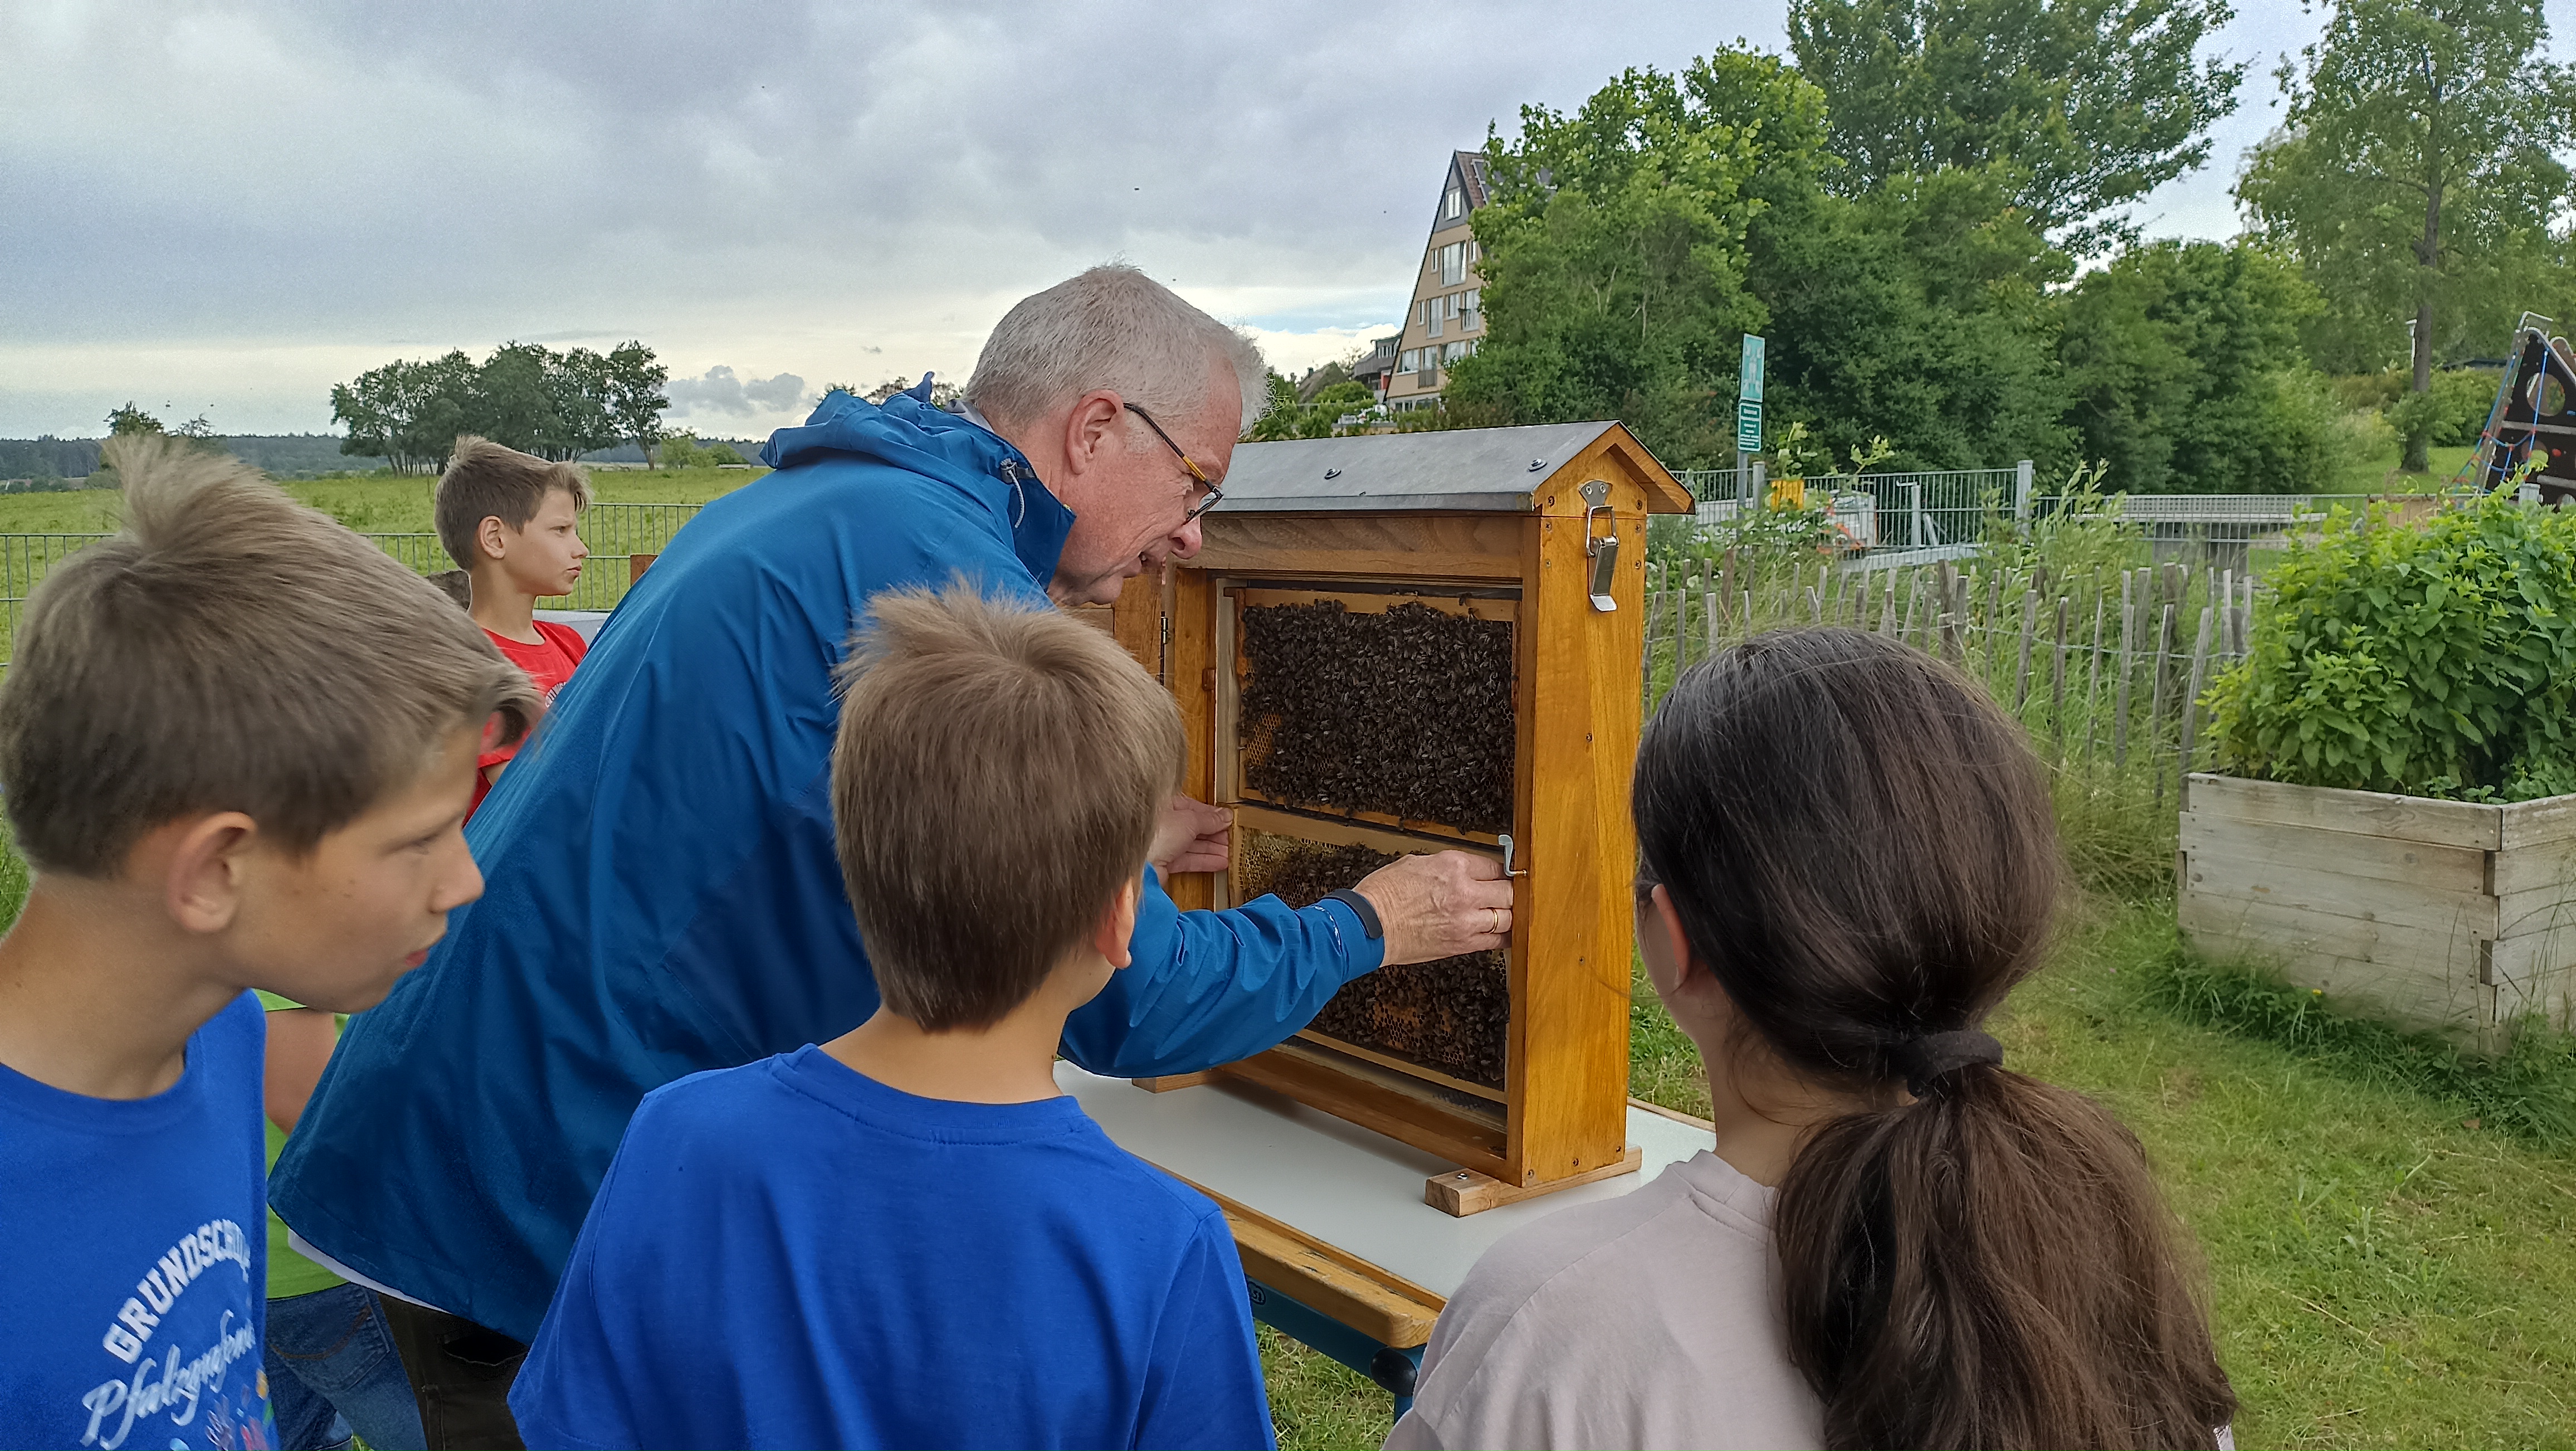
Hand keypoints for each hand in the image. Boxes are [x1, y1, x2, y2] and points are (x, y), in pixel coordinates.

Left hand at [1149, 794, 1231, 875]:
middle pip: (1193, 828)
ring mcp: (1162, 844)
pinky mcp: (1163, 864)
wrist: (1138, 862)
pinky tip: (1221, 862)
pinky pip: (1188, 861)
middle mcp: (1162, 824)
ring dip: (1213, 849)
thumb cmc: (1156, 833)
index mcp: (1164, 805)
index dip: (1211, 814)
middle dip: (1214, 833)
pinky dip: (1205, 861)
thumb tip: (1225, 816)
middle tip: (1232, 837)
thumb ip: (1209, 819)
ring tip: (1231, 852)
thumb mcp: (1189, 820)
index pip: (1192, 807)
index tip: (1227, 819)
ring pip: (1192, 845)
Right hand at [1351, 851, 1512, 964]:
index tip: (1502, 875)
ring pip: (1508, 917)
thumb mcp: (1415, 863)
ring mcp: (1466, 920)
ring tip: (1505, 914)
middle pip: (1509, 892)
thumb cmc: (1383, 895)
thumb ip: (1446, 866)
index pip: (1495, 866)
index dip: (1501, 872)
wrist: (1368, 926)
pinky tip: (1502, 933)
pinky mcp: (1462, 944)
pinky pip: (1496, 941)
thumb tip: (1462, 870)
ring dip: (1508, 915)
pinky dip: (1502, 936)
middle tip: (1507, 894)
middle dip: (1509, 893)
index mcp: (1453, 866)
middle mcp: (1465, 892)